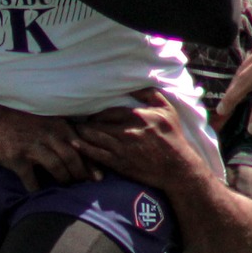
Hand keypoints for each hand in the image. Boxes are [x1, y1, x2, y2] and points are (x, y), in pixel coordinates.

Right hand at [0, 108, 96, 190]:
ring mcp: (32, 146)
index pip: (82, 148)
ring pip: (56, 167)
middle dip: (78, 175)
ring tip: (63, 186)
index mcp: (60, 127)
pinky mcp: (17, 157)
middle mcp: (48, 135)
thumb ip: (72, 140)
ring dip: (62, 179)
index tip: (97, 179)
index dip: (91, 165)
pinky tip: (38, 191)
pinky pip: (31, 179)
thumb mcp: (53, 126)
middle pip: (71, 159)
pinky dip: (36, 188)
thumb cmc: (32, 126)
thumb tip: (93, 158)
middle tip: (79, 184)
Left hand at [74, 89, 204, 188]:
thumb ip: (150, 94)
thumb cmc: (173, 137)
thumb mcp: (167, 110)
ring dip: (81, 134)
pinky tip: (74, 144)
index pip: (108, 112)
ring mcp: (122, 148)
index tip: (92, 116)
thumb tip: (134, 85)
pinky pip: (96, 154)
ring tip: (74, 131)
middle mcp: (128, 131)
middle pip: (98, 124)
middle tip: (77, 122)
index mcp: (138, 116)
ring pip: (94, 138)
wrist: (177, 167)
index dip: (97, 114)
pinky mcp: (120, 163)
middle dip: (86, 123)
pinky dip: (84, 148)